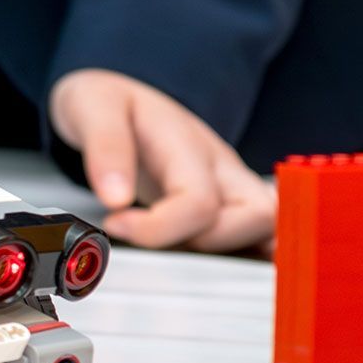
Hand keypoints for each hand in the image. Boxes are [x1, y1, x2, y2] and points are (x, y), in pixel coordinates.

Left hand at [49, 69, 275, 252]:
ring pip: (269, 229)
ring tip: (173, 251)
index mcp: (190, 144)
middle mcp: (223, 167)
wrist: (119, 97)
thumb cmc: (110, 103)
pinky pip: (261, 236)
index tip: (115, 223)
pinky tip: (207, 264)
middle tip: (153, 242)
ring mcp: (233, 185)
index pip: (200, 202)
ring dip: (229, 254)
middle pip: (259, 218)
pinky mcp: (231, 203)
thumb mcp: (92, 107)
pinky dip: (245, 256)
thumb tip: (116, 201)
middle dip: (207, 245)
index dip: (159, 228)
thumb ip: (105, 149)